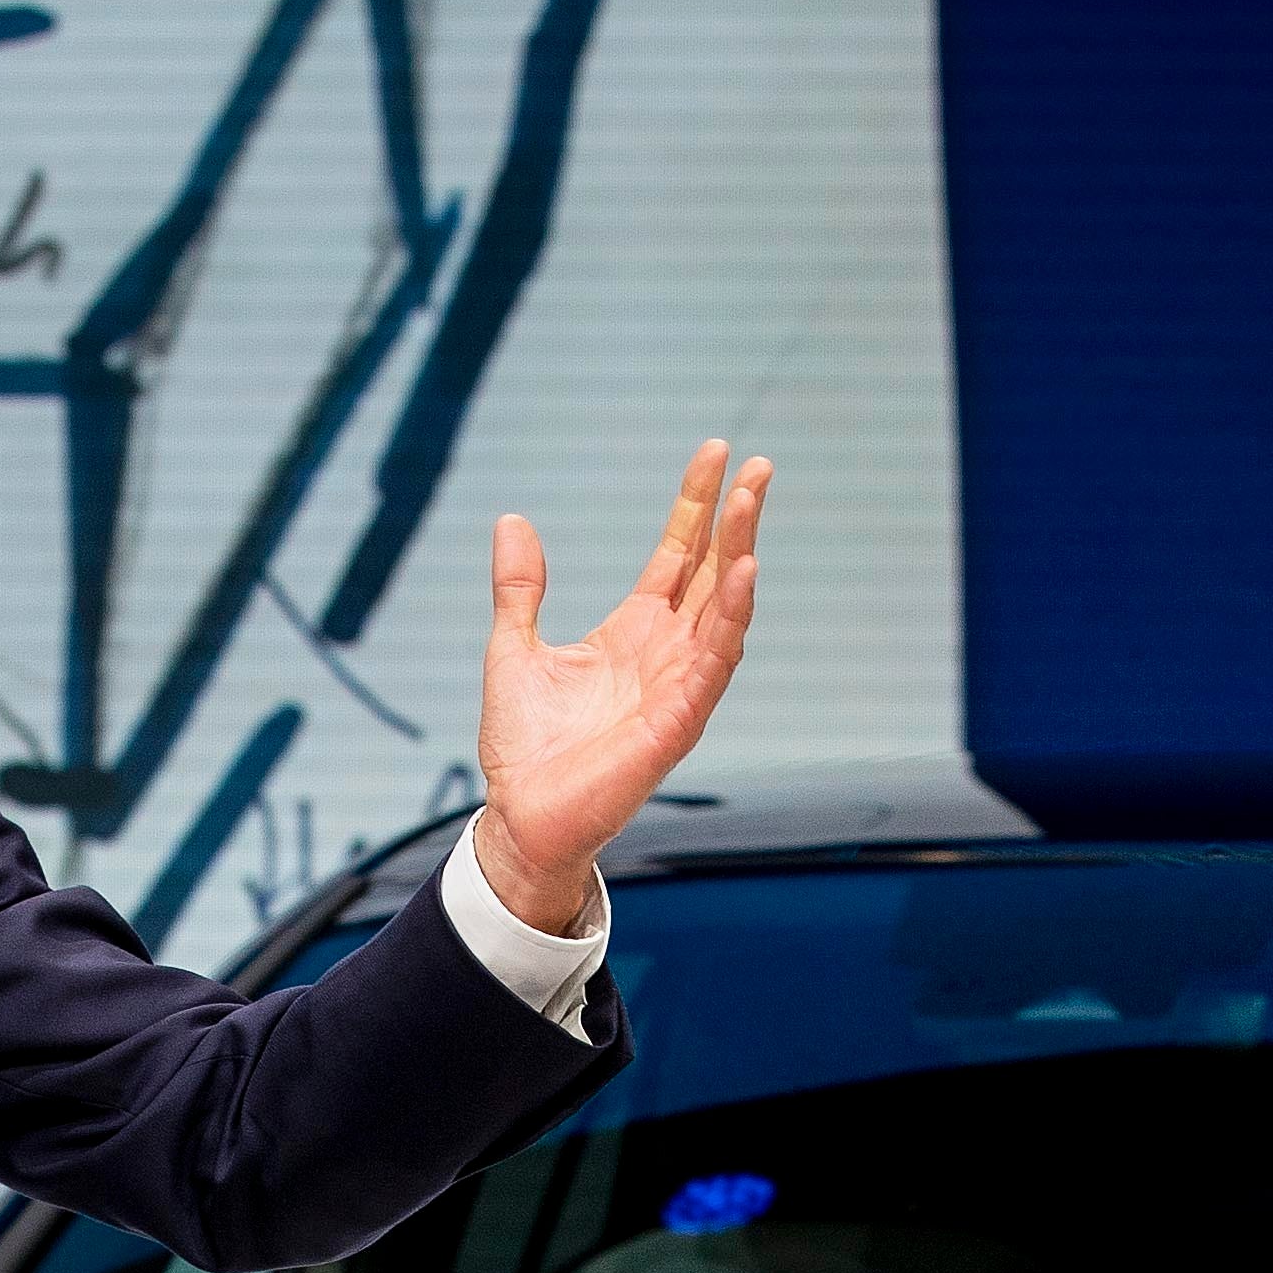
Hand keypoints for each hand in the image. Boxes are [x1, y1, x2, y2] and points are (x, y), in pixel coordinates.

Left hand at [470, 439, 766, 934]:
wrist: (520, 820)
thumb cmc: (524, 750)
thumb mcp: (513, 649)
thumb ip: (519, 589)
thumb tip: (512, 521)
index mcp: (634, 632)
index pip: (678, 555)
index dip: (696, 505)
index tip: (716, 452)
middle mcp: (666, 654)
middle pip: (713, 572)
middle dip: (737, 519)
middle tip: (760, 464)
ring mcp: (678, 687)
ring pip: (722, 610)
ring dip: (741, 555)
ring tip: (752, 503)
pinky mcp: (677, 722)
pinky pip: (714, 663)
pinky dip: (730, 617)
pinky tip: (742, 572)